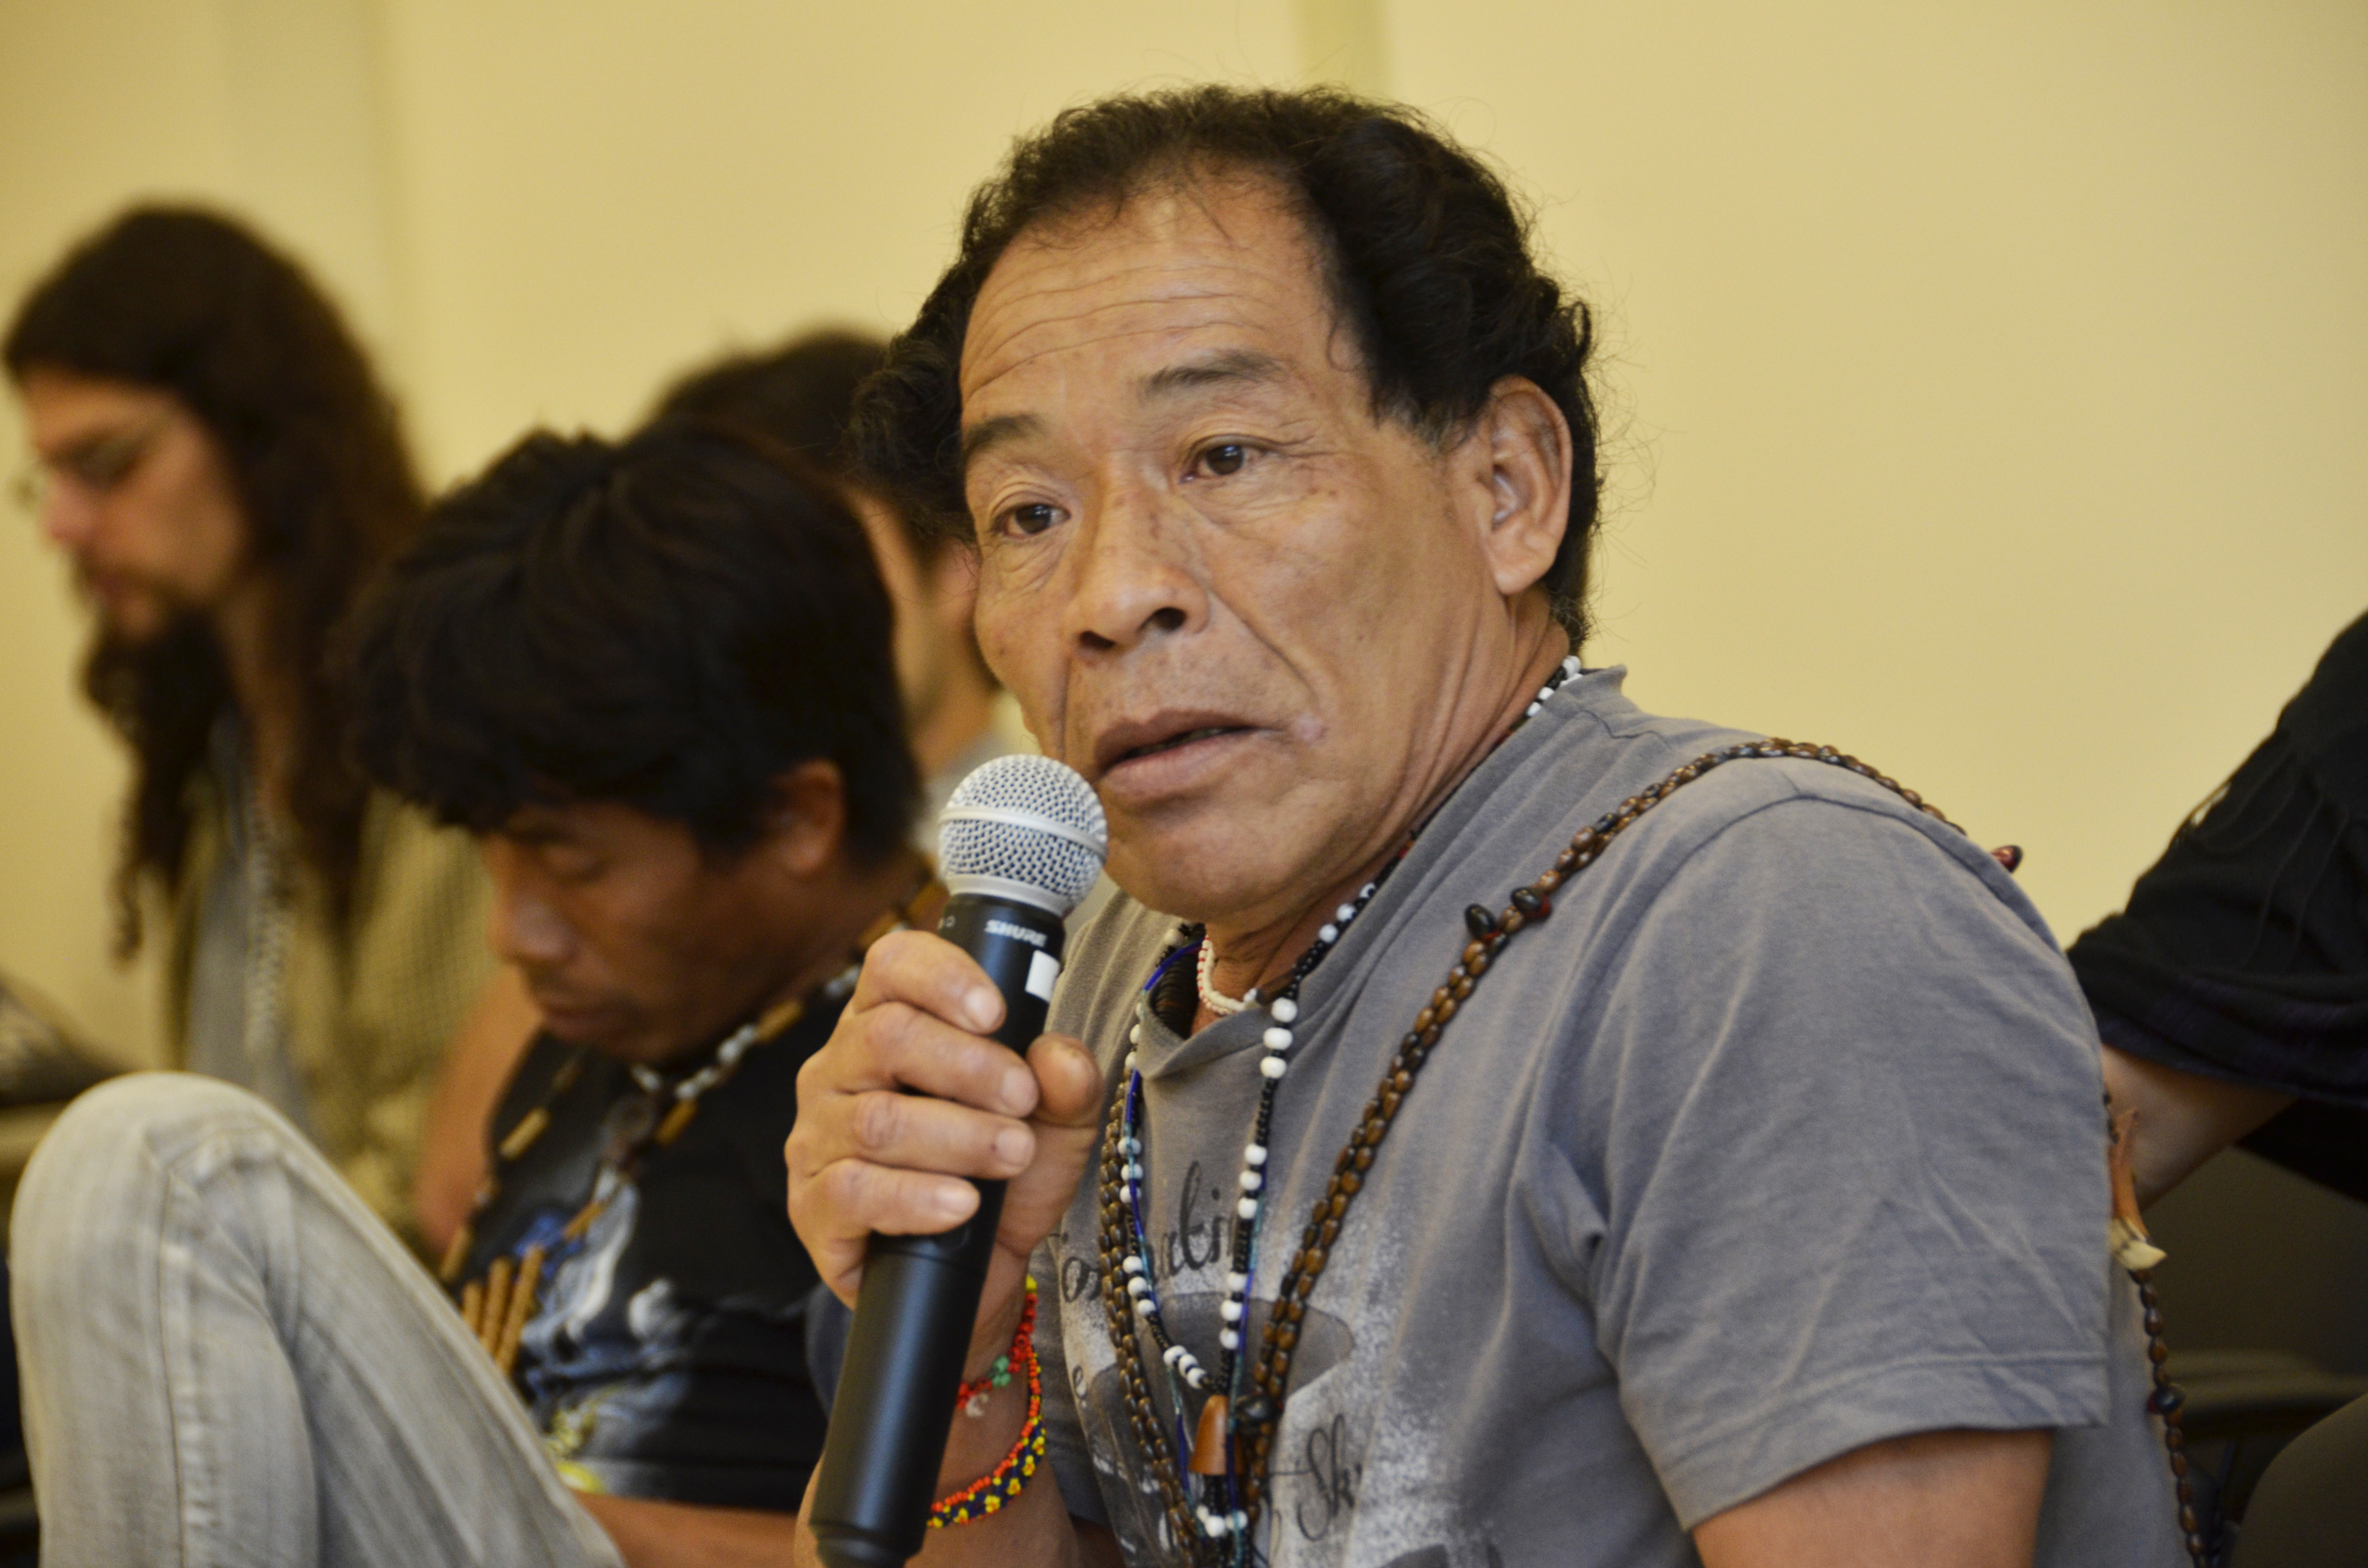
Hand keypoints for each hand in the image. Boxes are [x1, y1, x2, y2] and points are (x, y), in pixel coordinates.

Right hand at [788, 929, 1105, 1363]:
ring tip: (1013, 1155)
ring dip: (958, 1136)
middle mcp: (839, 1072)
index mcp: (887, 1026)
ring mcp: (817, 1139)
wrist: (983, 1272)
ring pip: (876, 1120)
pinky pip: (852, 1191)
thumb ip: (1067, 1084)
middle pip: (885, 1037)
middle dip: (969, 1067)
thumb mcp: (1056, 1125)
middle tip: (1023, 1101)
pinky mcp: (813, 1208)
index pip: (892, 966)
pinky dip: (916, 1197)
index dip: (942, 977)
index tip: (996, 1012)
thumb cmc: (1005, 1178)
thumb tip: (1059, 1056)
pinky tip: (961, 1205)